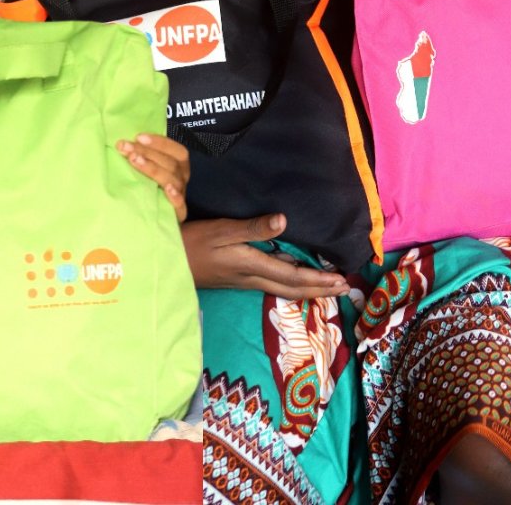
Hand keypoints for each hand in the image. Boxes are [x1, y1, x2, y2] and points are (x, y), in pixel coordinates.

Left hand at [117, 133, 188, 221]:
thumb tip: (124, 140)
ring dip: (153, 168)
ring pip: (172, 180)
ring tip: (134, 160)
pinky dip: (175, 196)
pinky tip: (166, 189)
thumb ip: (142, 155)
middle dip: (147, 152)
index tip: (138, 136)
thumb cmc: (147, 187)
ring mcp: (181, 195)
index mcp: (178, 165)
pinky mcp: (178, 214)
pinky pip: (180, 205)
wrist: (151, 218)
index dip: (160, 142)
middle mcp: (181, 178)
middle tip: (126, 147)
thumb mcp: (147, 168)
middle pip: (170, 163)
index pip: (176, 150)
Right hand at [182, 214, 349, 298]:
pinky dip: (288, 283)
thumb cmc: (190, 243)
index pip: (293, 277)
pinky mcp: (234, 279)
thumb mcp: (220, 230)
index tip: (342, 281)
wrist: (165, 263)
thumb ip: (252, 227)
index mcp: (251, 265)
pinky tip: (290, 276)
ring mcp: (242, 281)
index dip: (318, 280)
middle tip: (344, 290)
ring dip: (307, 289)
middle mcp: (250, 277)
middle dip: (319, 290)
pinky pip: (270, 284)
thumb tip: (284, 221)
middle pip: (292, 289)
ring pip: (282, 288)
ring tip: (325, 286)